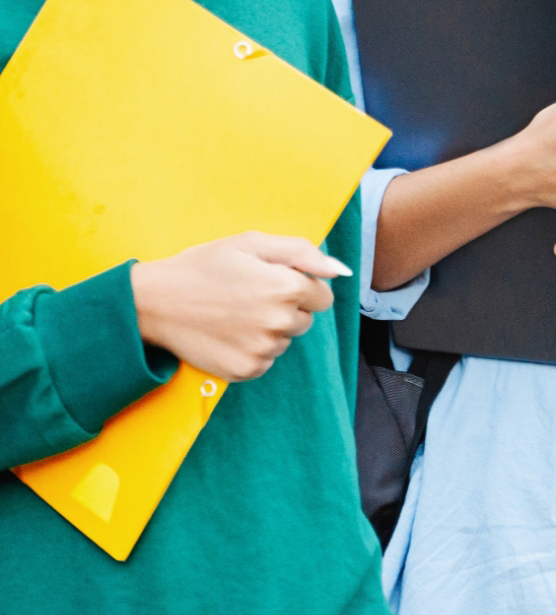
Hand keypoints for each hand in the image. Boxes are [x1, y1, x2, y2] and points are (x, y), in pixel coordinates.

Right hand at [130, 233, 349, 382]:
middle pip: (306, 319)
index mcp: (285, 287)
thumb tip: (342, 270)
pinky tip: (229, 332)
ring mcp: (262, 350)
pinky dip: (254, 349)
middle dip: (287, 307)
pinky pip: (267, 360)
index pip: (322, 295)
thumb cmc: (204, 266)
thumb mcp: (252, 243)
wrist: (155, 302)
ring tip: (236, 313)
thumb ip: (303, 253)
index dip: (299, 285)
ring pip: (286, 340)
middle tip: (250, 295)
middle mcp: (279, 322)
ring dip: (271, 329)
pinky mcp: (246, 370)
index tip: (272, 280)